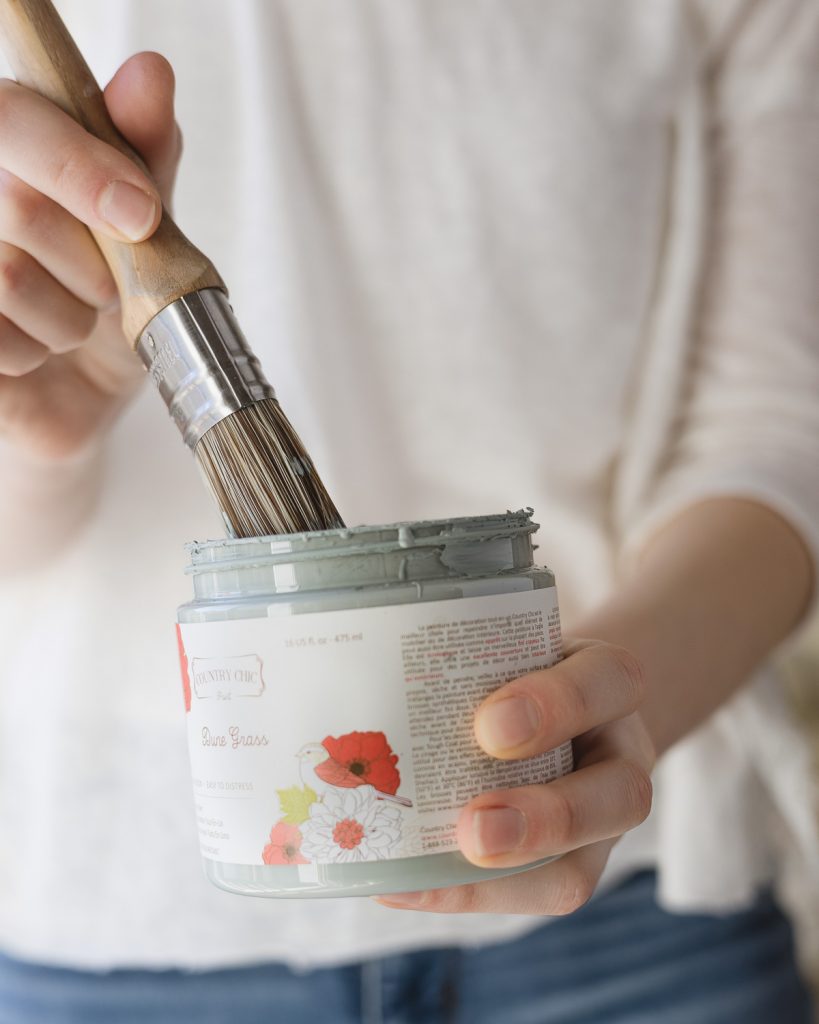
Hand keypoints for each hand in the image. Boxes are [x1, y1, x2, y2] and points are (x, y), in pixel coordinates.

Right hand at [0, 52, 180, 459]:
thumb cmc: (113, 299)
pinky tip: (33, 350)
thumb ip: (146, 155)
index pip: (16, 118)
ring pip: (8, 278)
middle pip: (22, 207)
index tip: (143, 216)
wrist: (85, 390)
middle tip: (102, 284)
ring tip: (69, 319)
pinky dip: (33, 354)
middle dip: (91, 266)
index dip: (80, 165)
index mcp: (13, 147)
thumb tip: (150, 74)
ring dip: (67, 317)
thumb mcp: (147, 228)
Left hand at [376, 640, 654, 913]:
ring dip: (503, 879)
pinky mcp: (568, 864)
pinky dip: (463, 895)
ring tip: (425, 878)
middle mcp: (620, 756)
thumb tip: (366, 659)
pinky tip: (401, 886)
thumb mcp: (509, 639)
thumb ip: (464, 649)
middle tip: (474, 827)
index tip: (490, 726)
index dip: (556, 706)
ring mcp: (599, 820)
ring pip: (581, 869)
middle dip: (546, 821)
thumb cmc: (520, 664)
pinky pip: (531, 896)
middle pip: (622, 796)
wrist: (560, 701)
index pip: (609, 681)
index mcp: (611, 684)